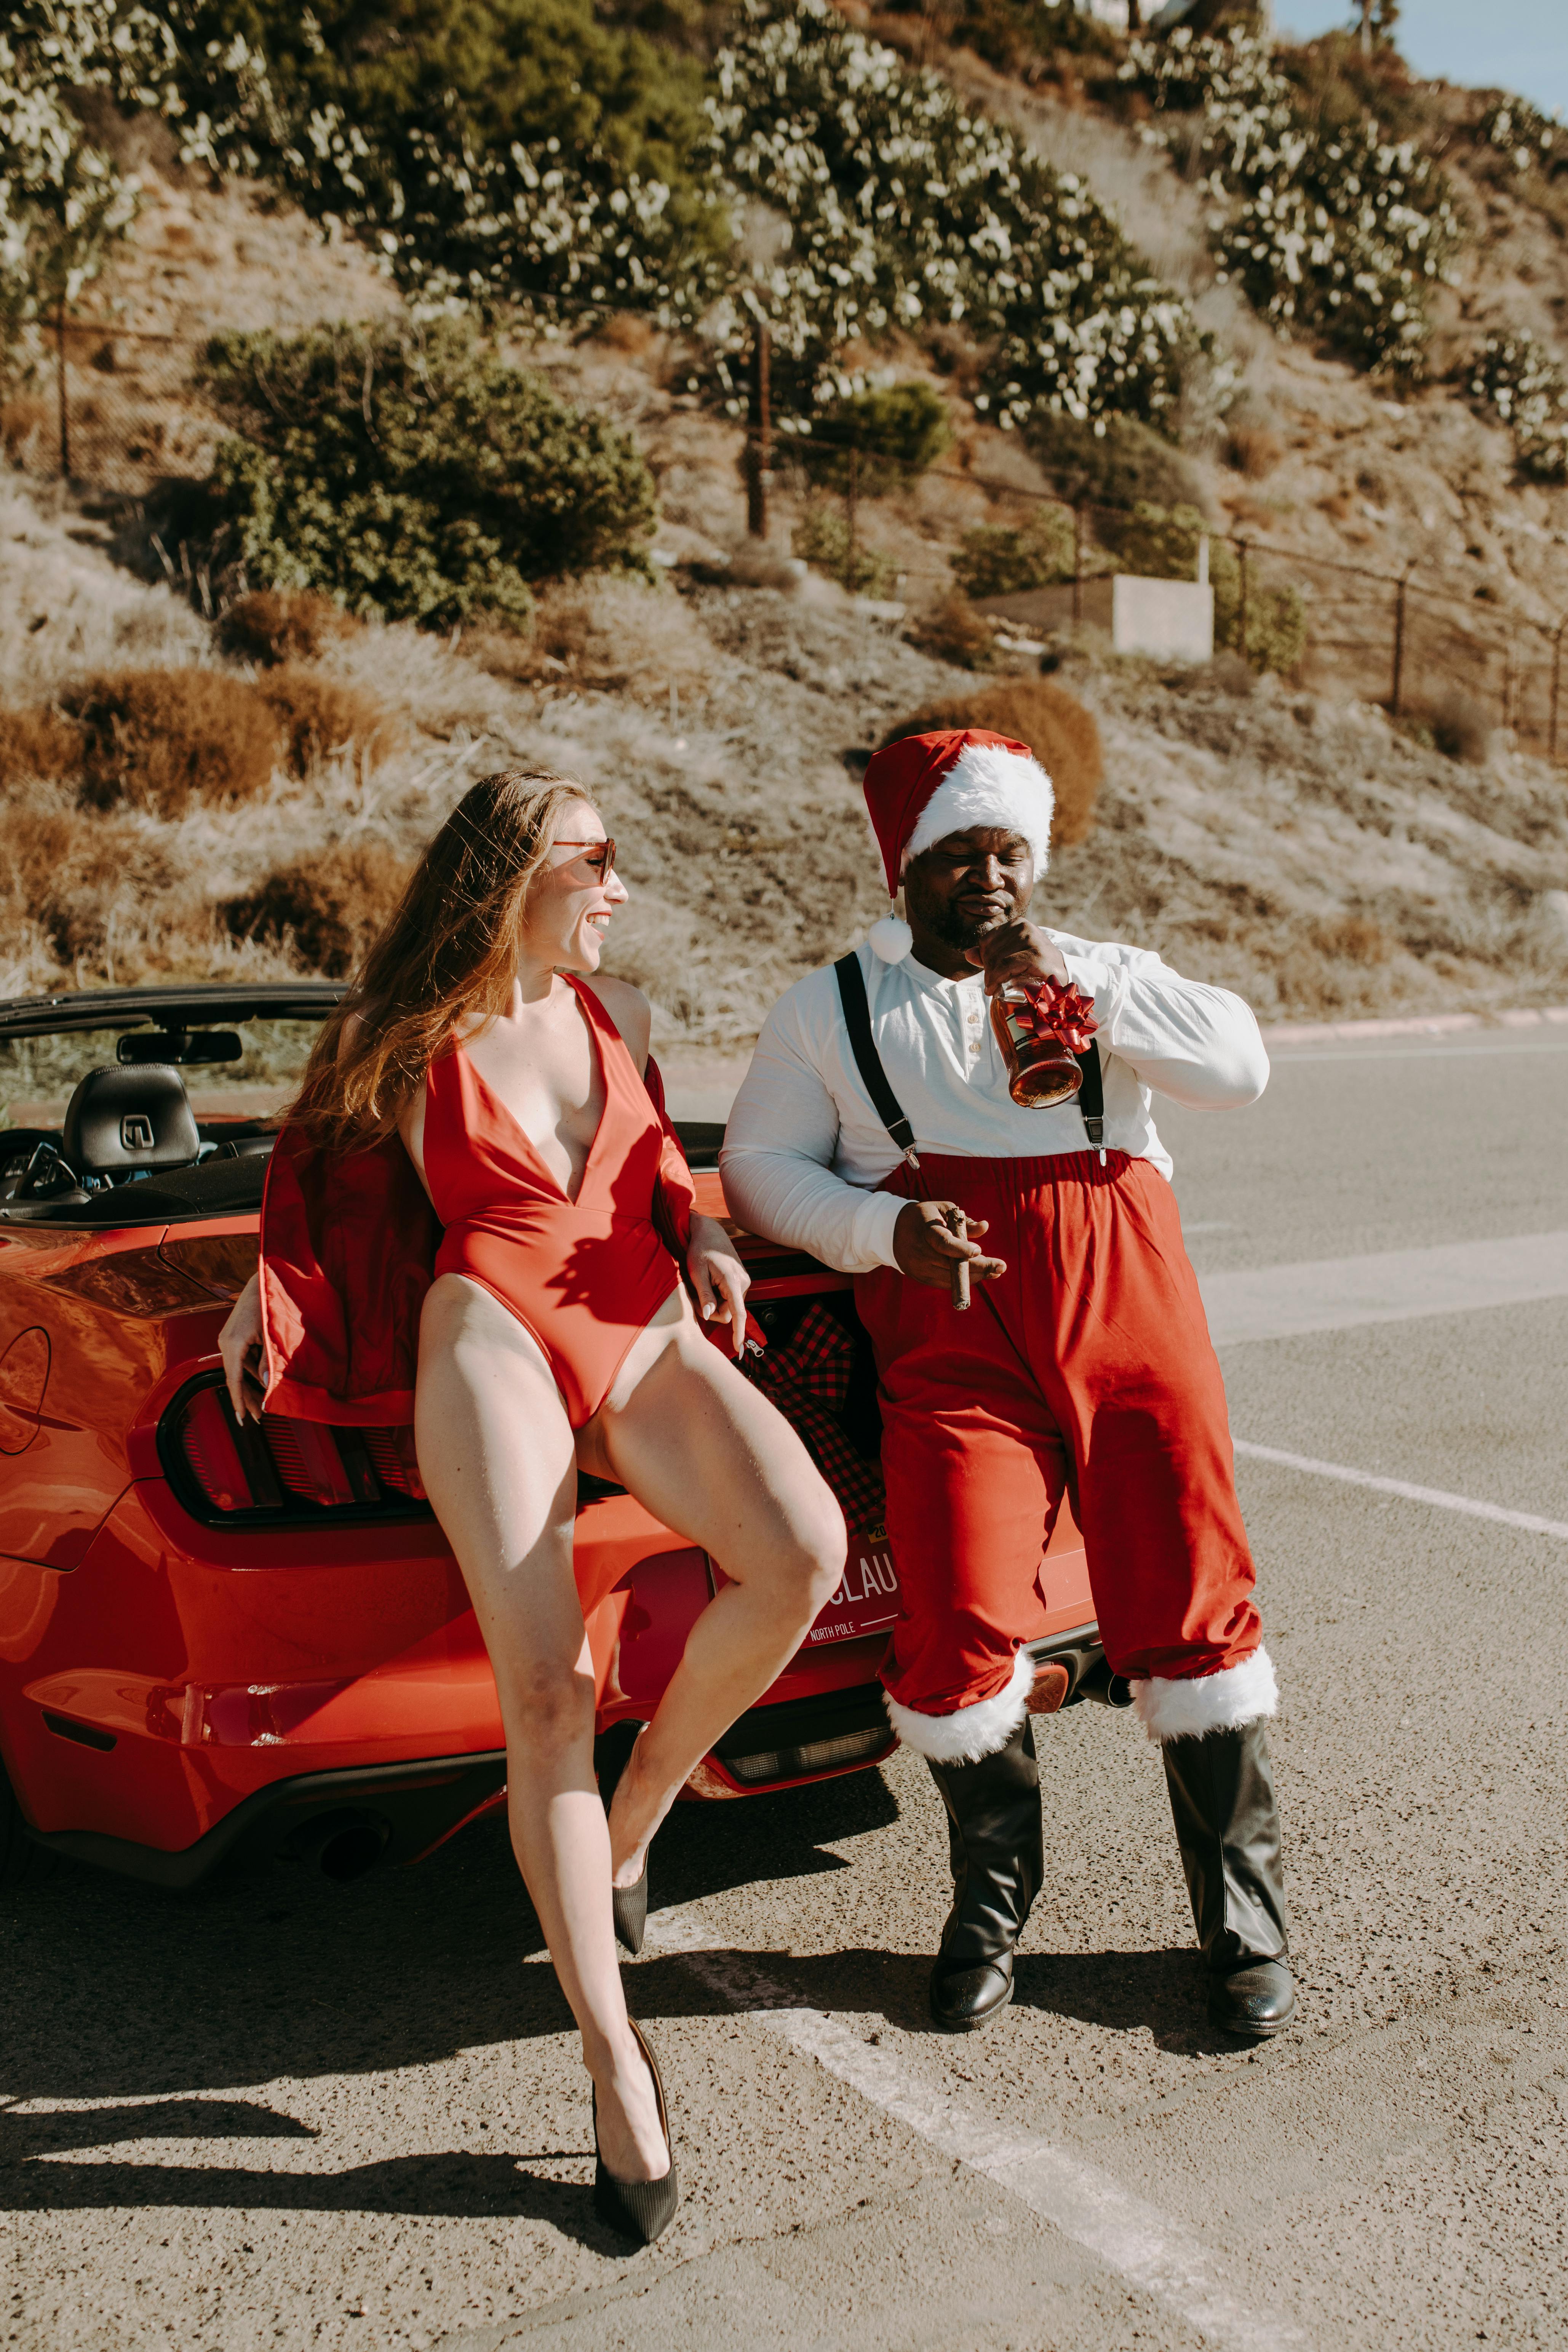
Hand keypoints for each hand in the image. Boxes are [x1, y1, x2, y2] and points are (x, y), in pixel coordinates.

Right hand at [218, 1272, 266, 1421]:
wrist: (261, 1283)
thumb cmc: (265, 1304)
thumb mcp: (269, 1335)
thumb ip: (268, 1360)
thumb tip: (267, 1383)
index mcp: (232, 1344)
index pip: (233, 1379)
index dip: (238, 1400)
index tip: (241, 1416)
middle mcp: (225, 1343)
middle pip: (235, 1378)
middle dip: (247, 1398)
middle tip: (256, 1417)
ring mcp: (228, 1341)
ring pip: (239, 1371)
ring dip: (250, 1387)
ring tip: (260, 1406)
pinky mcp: (234, 1338)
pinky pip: (242, 1361)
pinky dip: (251, 1373)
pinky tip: (261, 1384)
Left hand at [686, 1213, 749, 1356]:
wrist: (709, 1232)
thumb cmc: (700, 1249)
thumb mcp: (697, 1272)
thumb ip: (704, 1295)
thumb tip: (707, 1315)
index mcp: (733, 1280)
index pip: (738, 1313)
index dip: (738, 1332)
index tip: (738, 1348)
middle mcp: (744, 1282)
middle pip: (729, 1312)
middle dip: (712, 1311)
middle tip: (693, 1298)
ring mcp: (744, 1282)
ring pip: (729, 1307)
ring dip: (714, 1304)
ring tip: (700, 1287)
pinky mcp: (740, 1281)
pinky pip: (730, 1299)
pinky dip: (718, 1298)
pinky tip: (709, 1285)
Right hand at [893, 1199, 1005, 1288]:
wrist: (893, 1231)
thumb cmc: (925, 1217)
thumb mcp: (942, 1210)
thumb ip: (964, 1220)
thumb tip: (985, 1227)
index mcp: (925, 1229)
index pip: (943, 1243)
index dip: (961, 1249)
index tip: (979, 1251)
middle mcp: (920, 1251)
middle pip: (951, 1265)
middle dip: (979, 1267)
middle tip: (1001, 1266)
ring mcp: (919, 1267)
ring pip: (951, 1278)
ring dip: (976, 1276)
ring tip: (996, 1271)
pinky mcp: (920, 1277)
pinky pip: (945, 1283)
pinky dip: (964, 1281)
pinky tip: (980, 1275)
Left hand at [966, 918, 1069, 996]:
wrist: (1062, 976)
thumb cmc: (1036, 968)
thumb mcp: (1012, 957)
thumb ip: (990, 955)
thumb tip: (968, 953)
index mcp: (1018, 924)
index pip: (986, 941)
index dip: (984, 959)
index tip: (990, 974)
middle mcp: (1024, 927)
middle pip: (990, 951)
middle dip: (987, 970)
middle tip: (991, 985)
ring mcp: (1031, 940)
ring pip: (996, 960)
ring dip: (991, 978)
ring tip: (994, 988)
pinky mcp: (1035, 956)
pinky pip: (1006, 966)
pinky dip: (997, 979)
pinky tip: (995, 989)